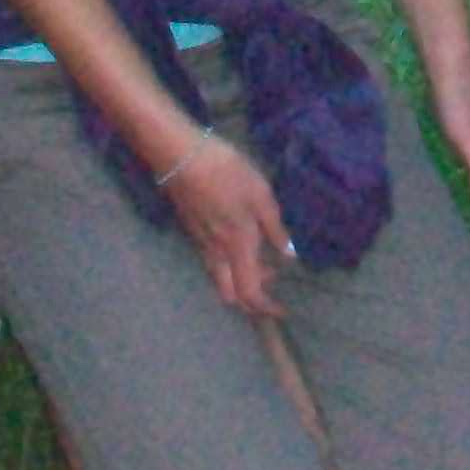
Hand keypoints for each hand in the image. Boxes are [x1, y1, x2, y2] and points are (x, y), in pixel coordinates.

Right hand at [161, 131, 292, 315]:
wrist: (181, 157)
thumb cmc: (227, 172)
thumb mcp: (260, 195)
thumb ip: (275, 228)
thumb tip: (289, 256)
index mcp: (238, 246)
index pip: (250, 292)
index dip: (266, 308)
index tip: (283, 311)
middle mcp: (218, 253)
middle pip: (231, 295)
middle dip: (251, 301)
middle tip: (272, 284)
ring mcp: (201, 244)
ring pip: (220, 280)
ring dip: (240, 282)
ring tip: (260, 263)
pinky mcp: (192, 232)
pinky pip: (213, 264)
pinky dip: (229, 267)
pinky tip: (239, 246)